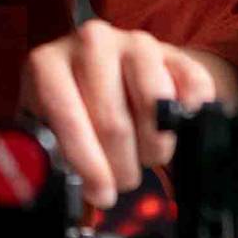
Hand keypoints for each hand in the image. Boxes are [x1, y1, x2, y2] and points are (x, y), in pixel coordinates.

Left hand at [18, 20, 237, 207]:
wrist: (114, 72)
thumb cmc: (75, 109)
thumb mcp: (49, 129)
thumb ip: (44, 155)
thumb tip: (46, 184)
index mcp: (46, 63)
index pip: (65, 116)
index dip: (87, 163)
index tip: (100, 193)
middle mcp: (90, 43)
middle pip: (113, 123)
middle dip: (120, 166)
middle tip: (119, 179)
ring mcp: (135, 43)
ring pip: (155, 109)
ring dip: (153, 149)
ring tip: (139, 154)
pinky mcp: (174, 53)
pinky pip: (194, 92)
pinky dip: (187, 121)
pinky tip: (171, 130)